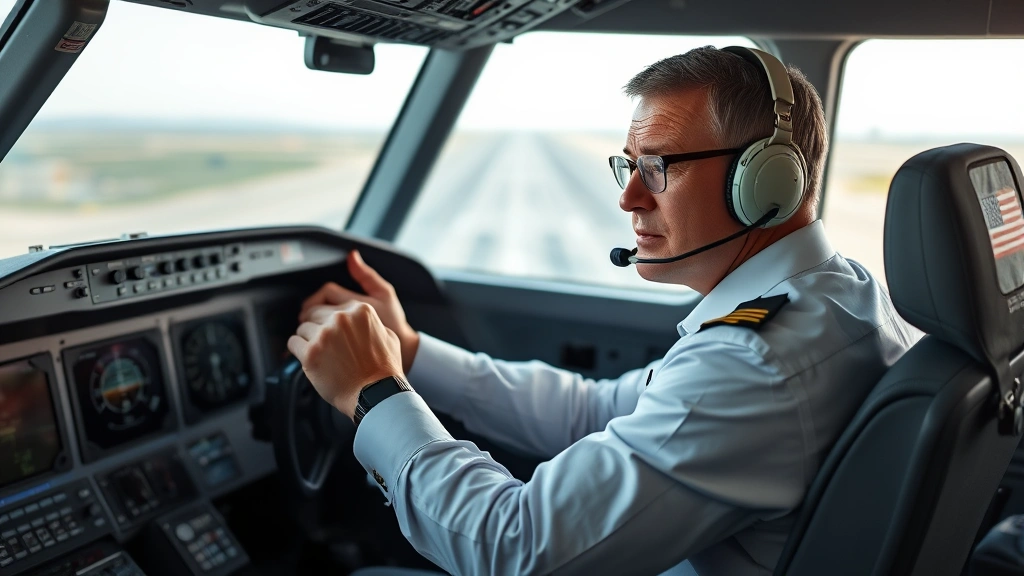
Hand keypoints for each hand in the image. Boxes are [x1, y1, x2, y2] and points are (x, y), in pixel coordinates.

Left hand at [288, 301, 404, 419]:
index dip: (328, 320)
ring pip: (302, 328)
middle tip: (322, 343)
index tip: (327, 329)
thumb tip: (358, 321)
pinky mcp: (310, 352)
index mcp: (359, 310)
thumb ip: (371, 323)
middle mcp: (340, 318)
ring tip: (319, 354)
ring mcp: (324, 335)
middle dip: (316, 328)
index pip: (332, 307)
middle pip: (314, 314)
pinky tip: (308, 358)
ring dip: (308, 340)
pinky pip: (293, 343)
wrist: (375, 394)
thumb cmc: (383, 370)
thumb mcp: (388, 336)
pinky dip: (298, 351)